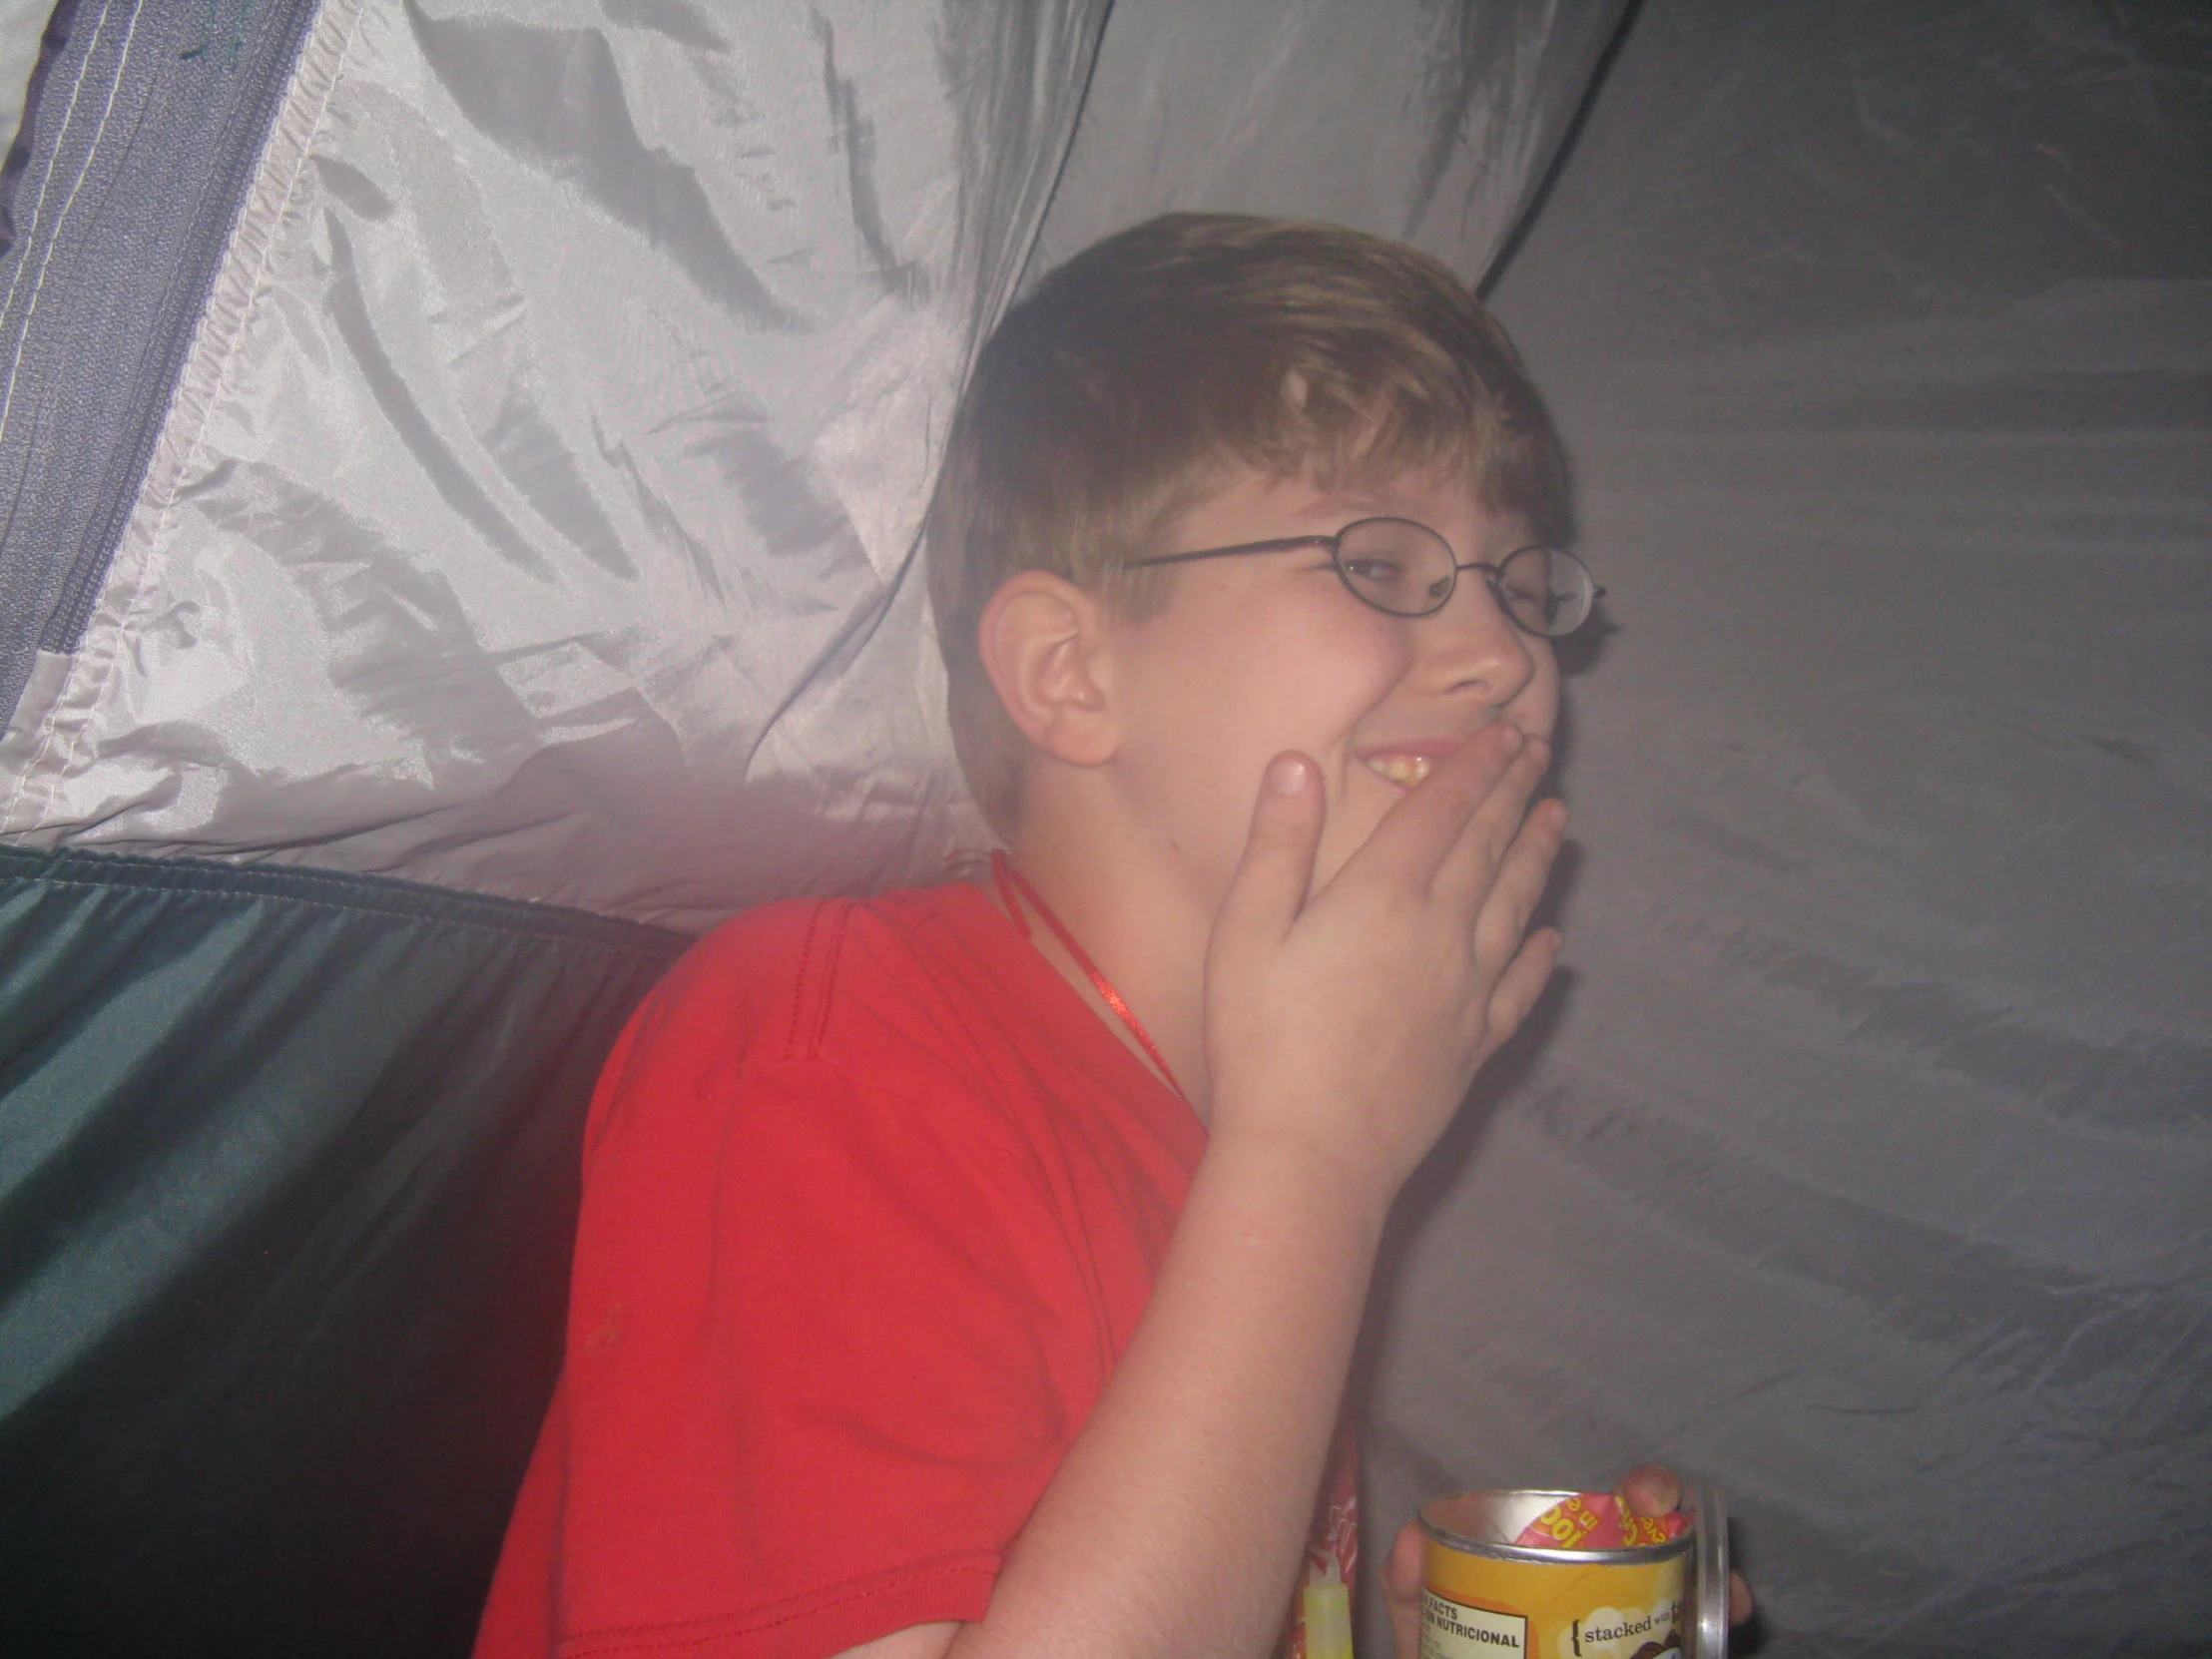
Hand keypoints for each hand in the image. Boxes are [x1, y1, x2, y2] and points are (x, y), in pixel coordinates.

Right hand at [1202, 723, 1565, 1203]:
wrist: (1312, 1151)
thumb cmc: (1263, 1040)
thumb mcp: (1246, 931)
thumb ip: (1278, 844)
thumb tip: (1295, 763)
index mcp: (1383, 894)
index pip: (1443, 810)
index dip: (1475, 766)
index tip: (1506, 731)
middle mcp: (1441, 931)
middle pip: (1489, 847)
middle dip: (1514, 794)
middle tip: (1539, 755)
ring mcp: (1467, 990)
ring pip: (1517, 906)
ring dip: (1538, 857)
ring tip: (1557, 819)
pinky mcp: (1475, 1044)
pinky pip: (1521, 987)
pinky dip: (1542, 957)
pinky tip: (1555, 939)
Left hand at [1384, 1467, 1754, 1658]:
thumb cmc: (1457, 1658)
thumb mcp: (1428, 1628)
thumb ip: (1410, 1589)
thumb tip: (1411, 1538)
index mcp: (1567, 1563)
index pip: (1621, 1511)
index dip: (1648, 1492)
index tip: (1651, 1498)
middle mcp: (1611, 1591)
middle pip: (1672, 1552)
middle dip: (1696, 1543)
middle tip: (1704, 1560)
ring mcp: (1637, 1632)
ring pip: (1694, 1604)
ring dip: (1719, 1597)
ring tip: (1731, 1603)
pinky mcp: (1657, 1652)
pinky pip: (1689, 1644)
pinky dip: (1708, 1637)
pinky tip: (1717, 1640)